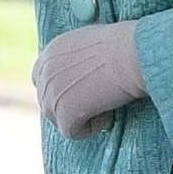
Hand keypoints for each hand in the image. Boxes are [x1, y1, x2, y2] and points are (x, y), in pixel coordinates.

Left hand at [32, 19, 145, 138]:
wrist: (131, 53)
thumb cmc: (125, 45)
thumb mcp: (92, 41)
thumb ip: (77, 57)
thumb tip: (83, 73)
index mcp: (51, 52)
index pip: (41, 78)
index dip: (61, 89)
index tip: (82, 92)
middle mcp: (44, 72)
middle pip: (47, 101)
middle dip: (71, 106)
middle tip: (98, 101)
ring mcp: (51, 94)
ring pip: (58, 118)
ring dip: (81, 117)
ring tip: (104, 104)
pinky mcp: (63, 113)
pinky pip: (72, 132)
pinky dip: (91, 128)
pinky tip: (107, 113)